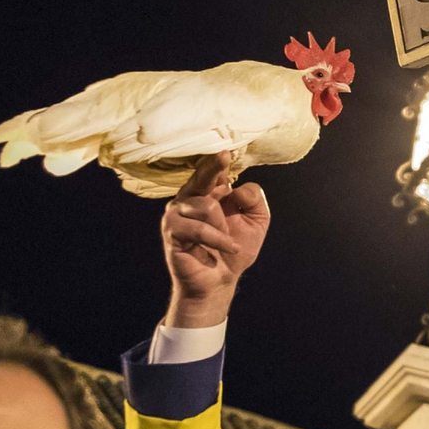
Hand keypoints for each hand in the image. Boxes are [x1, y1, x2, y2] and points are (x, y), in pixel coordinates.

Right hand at [161, 169, 271, 327]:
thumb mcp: (256, 220)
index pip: (215, 169)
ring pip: (206, 205)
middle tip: (223, 155)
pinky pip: (199, 227)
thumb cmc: (236, 249)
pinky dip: (217, 239)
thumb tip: (237, 187)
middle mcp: (191, 197)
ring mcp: (178, 212)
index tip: (228, 146)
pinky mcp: (172, 230)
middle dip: (213, 165)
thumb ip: (253, 198)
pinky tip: (227, 247)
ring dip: (224, 227)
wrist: (220, 281)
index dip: (221, 157)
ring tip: (226, 242)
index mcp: (211, 191)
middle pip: (203, 175)